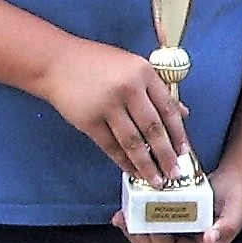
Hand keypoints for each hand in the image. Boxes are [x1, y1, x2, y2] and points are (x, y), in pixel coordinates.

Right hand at [39, 37, 190, 186]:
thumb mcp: (133, 67)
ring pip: (133, 142)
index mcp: (144, 73)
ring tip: (156, 180)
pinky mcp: (89, 120)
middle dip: (166, 155)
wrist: (57, 62)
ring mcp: (108, 105)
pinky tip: (132, 170)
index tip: (184, 152)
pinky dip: (123, 161)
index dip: (178, 134)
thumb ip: (157, 89)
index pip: (168, 109)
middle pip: (153, 128)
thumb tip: (183, 113)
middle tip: (175, 174)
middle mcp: (129, 88)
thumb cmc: (99, 63)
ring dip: (146, 164)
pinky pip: (110, 146)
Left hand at [113, 161, 241, 242]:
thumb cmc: (238, 196)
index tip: (142, 221)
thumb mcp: (235, 209)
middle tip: (123, 219)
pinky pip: (154, 232)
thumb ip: (226, 226)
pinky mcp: (176, 231)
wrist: (238, 185)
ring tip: (120, 216)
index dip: (153, 238)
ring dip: (134, 231)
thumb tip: (210, 238)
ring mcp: (183, 242)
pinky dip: (140, 223)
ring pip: (152, 242)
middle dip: (137, 236)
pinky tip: (128, 212)